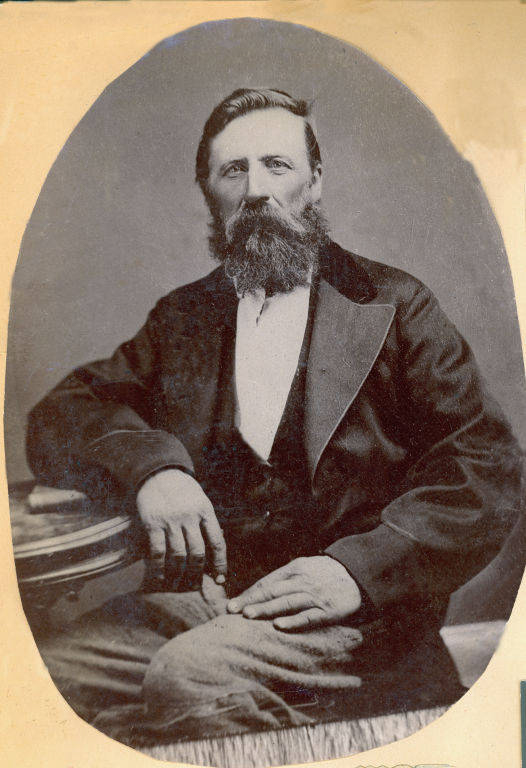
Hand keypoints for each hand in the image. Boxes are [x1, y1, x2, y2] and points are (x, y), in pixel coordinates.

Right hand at [136, 469, 226, 588]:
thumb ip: (206, 522)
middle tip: (195, 586)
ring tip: (177, 585)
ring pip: (178, 554)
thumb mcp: (200, 500)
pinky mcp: (152, 523)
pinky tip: (160, 578)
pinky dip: (159, 568)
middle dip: (197, 573)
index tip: (220, 578)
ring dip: (178, 574)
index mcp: (205, 510)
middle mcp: (190, 516)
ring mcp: (171, 520)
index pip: (217, 541)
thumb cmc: (182, 489)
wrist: (158, 473)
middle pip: (198, 552)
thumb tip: (214, 549)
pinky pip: (158, 551)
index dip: (220, 563)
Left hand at [227, 556, 361, 630]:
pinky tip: (279, 625)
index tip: (232, 604)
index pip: (267, 582)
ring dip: (267, 609)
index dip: (249, 593)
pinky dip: (293, 621)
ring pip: (287, 602)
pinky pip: (308, 616)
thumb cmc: (325, 573)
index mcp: (295, 568)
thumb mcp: (304, 567)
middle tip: (233, 610)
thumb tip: (258, 591)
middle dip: (252, 600)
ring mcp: (315, 596)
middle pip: (273, 591)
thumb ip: (284, 578)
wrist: (357, 575)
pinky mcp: (327, 610)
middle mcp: (303, 581)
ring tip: (249, 615)